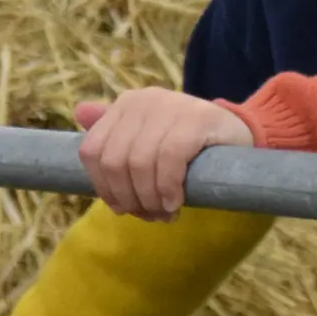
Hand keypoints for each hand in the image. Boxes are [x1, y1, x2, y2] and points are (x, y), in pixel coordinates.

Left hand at [74, 87, 253, 219]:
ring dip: (150, 198)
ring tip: (165, 213)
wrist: (237, 136)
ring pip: (139, 164)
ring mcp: (170, 105)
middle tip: (148, 215)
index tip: (121, 208)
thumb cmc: (187, 145)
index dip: (102, 187)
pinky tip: (176, 202)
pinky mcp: (197, 118)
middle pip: (114, 162)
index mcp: (125, 105)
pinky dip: (168, 188)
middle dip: (129, 197)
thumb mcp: (148, 138)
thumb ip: (115, 132)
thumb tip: (79, 111)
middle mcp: (143, 100)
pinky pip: (169, 160)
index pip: (92, 151)